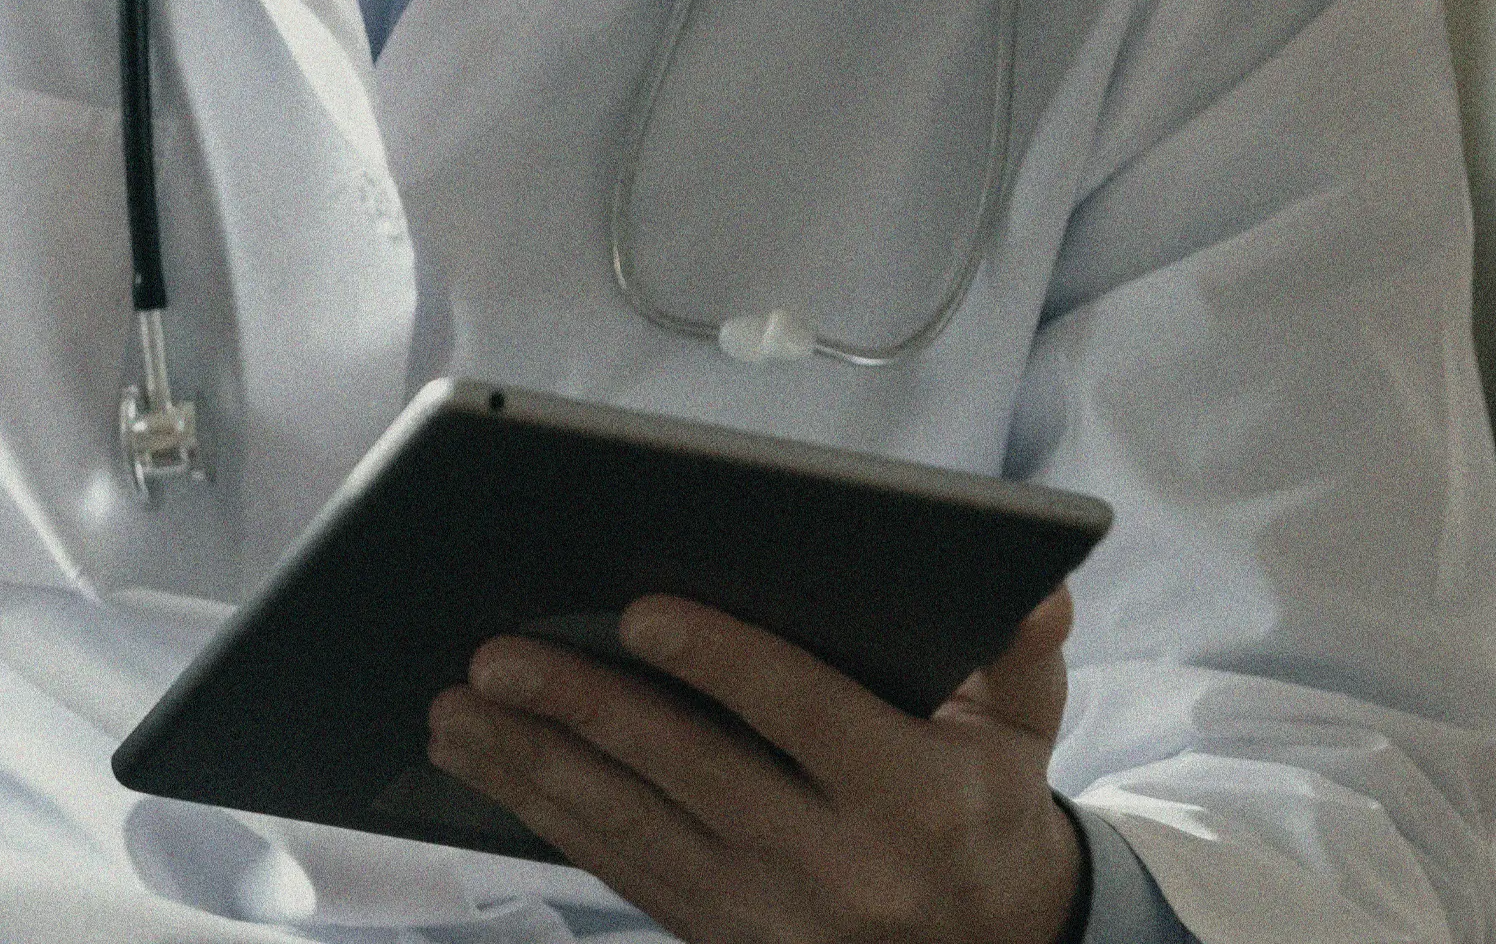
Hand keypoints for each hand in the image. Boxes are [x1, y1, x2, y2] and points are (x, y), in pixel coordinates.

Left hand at [424, 587, 1084, 943]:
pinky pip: (621, 873)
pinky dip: (546, 819)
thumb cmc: (986, 806)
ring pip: (633, 832)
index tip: (640, 610)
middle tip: (496, 654)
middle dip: (586, 711)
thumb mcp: (1024, 732)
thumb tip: (1038, 587)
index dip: (723, 663)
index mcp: (914, 798)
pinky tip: (488, 767)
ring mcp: (769, 918)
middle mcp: (837, 866)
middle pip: (692, 775)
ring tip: (457, 708)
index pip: (805, 717)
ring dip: (534, 770)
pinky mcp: (720, 941)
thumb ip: (1020, 655)